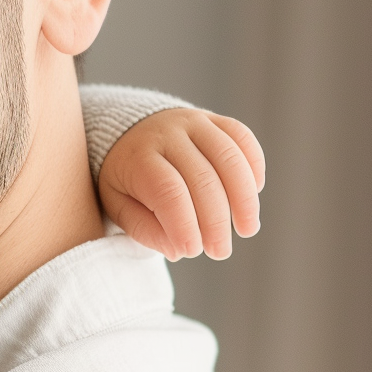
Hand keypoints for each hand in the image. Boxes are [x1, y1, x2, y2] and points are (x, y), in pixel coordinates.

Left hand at [97, 107, 264, 260]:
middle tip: (220, 252)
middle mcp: (167, 133)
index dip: (184, 224)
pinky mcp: (215, 119)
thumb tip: (178, 250)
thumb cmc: (125, 177)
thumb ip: (143, 228)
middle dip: (216, 221)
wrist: (129, 131)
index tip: (193, 251)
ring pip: (229, 158)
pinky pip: (243, 138)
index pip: (168, 192)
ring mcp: (194, 121)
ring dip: (245, 198)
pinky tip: (253, 195)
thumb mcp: (117, 204)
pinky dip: (254, 167)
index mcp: (138, 156)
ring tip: (247, 229)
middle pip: (203, 179)